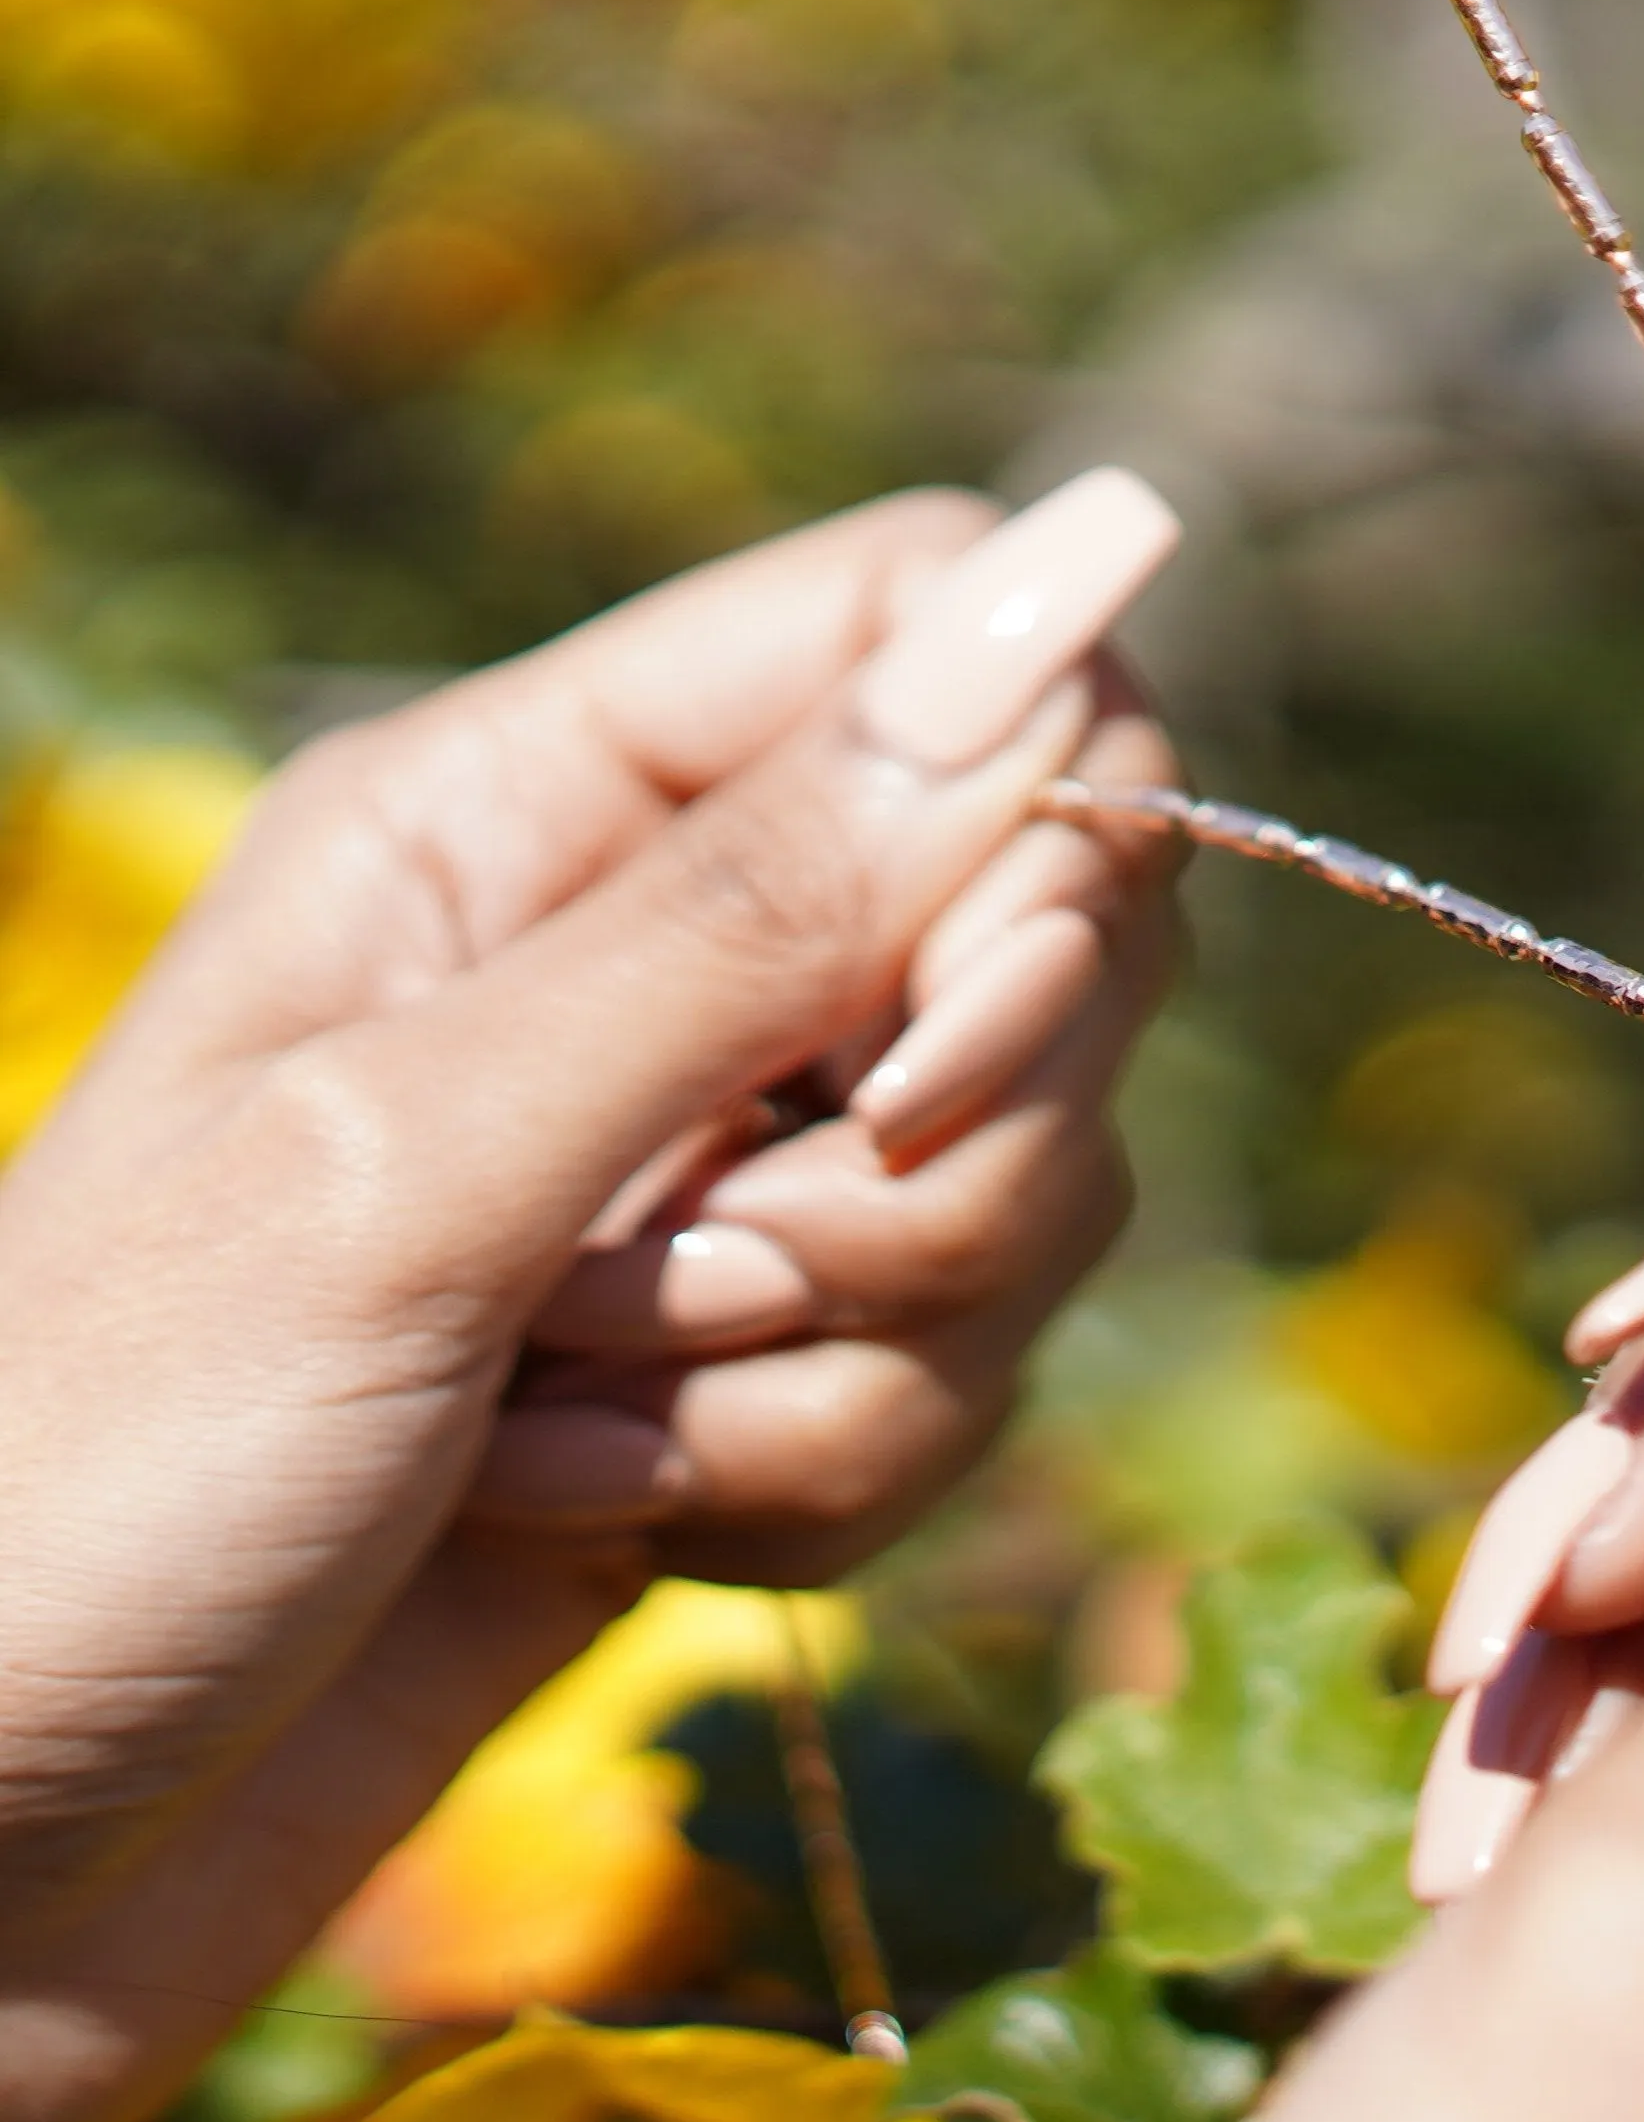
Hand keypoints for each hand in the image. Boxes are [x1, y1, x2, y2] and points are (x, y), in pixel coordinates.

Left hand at [0, 468, 1179, 2121]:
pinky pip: (950, 1382)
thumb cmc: (90, 1485)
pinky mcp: (736, 1382)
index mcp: (512, 813)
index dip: (1029, 811)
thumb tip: (1068, 587)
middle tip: (710, 1277)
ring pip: (1011, 1190)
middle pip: (1035, 928)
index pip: (922, 635)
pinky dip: (812, 1480)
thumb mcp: (404, 1171)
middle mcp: (629, 961)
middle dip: (942, 1153)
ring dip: (836, 1355)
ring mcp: (693, 1179)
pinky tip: (595, 1534)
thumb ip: (746, 912)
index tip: (942, 1048)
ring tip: (571, 1432)